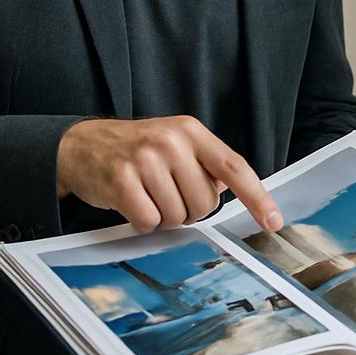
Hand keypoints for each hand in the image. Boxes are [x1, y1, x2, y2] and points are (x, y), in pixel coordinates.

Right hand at [57, 116, 282, 233]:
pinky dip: (143, 221)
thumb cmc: (138, 149)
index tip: (273, 221)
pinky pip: (149, 222)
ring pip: (178, 217)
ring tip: (148, 194)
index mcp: (192, 131)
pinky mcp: (122, 181)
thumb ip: (206, 164)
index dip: (257, 197)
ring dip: (165, 216)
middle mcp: (171, 142)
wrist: (82, 145)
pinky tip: (132, 201)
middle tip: (168, 193)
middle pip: (205, 203)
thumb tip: (231, 190)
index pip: (234, 167)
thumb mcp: (176, 143)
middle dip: (190, 209)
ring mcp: (146, 160)